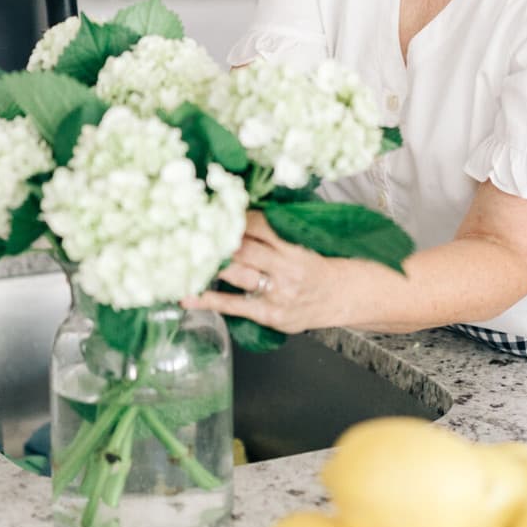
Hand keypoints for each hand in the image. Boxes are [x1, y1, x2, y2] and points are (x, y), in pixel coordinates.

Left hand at [185, 211, 345, 334]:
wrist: (342, 297)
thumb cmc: (319, 268)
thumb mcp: (303, 245)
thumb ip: (275, 236)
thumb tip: (238, 218)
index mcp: (294, 248)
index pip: (260, 227)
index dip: (236, 220)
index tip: (219, 213)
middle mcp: (285, 270)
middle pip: (244, 250)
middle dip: (217, 240)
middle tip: (191, 231)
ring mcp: (276, 293)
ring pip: (237, 274)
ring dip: (210, 264)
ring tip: (183, 257)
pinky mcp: (269, 314)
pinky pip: (234, 305)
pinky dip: (208, 300)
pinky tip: (187, 296)